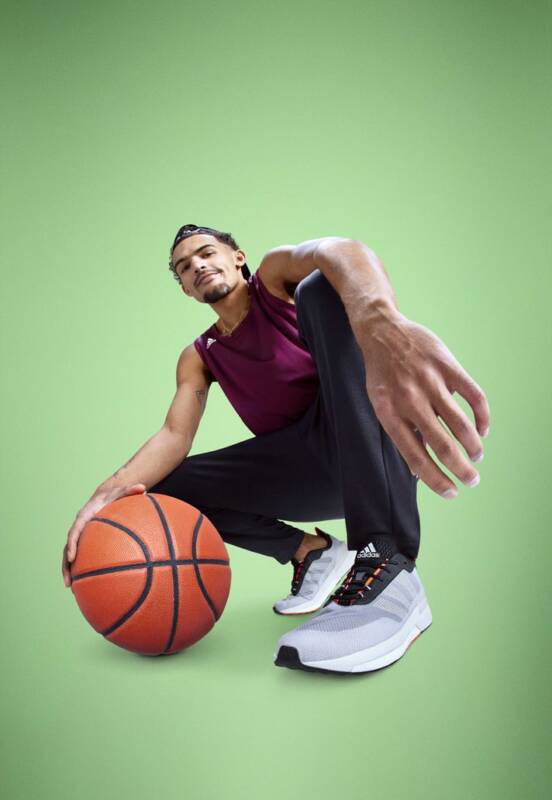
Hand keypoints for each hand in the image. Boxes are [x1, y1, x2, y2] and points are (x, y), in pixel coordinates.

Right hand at [62, 483, 146, 587]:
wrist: (104, 497)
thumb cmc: (113, 496)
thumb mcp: (121, 492)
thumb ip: (130, 490)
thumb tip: (143, 488)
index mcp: (85, 516)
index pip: (75, 531)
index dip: (72, 544)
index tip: (72, 557)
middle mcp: (79, 527)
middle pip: (68, 548)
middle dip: (67, 565)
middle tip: (68, 581)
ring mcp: (81, 536)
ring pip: (70, 555)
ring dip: (69, 571)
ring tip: (72, 588)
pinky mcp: (84, 542)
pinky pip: (81, 557)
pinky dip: (81, 569)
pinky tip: (86, 583)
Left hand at [356, 309, 489, 497]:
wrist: (381, 332)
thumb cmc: (382, 375)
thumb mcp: (382, 405)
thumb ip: (403, 433)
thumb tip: (420, 469)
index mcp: (390, 414)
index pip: (416, 458)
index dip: (436, 480)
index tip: (451, 492)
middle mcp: (410, 400)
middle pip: (442, 445)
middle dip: (461, 469)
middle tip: (472, 480)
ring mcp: (430, 381)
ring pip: (461, 424)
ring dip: (473, 447)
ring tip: (477, 456)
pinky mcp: (447, 365)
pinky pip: (474, 395)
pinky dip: (482, 417)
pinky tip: (482, 429)